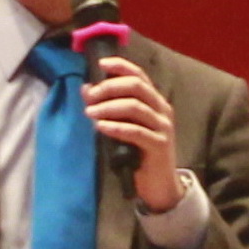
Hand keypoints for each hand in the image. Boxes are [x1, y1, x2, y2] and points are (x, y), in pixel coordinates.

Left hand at [84, 56, 181, 211]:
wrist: (159, 184)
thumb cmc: (139, 153)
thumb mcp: (124, 127)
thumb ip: (109, 107)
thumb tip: (86, 89)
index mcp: (155, 101)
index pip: (139, 75)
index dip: (120, 66)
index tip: (100, 65)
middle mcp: (162, 109)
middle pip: (136, 86)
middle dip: (109, 88)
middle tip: (90, 97)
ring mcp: (163, 127)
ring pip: (135, 107)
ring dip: (108, 107)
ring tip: (90, 113)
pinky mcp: (160, 145)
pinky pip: (136, 131)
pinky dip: (116, 127)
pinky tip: (100, 127)